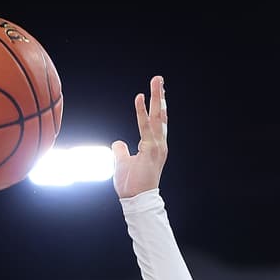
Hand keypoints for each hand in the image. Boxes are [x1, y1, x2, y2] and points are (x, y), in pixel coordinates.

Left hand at [112, 75, 167, 198]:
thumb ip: (121, 151)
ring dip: (157, 97)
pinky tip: (140, 98)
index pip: (157, 123)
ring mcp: (157, 147)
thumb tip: (118, 143)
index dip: (156, 107)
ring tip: (156, 80)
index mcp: (154, 147)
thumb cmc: (131, 185)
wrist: (136, 201)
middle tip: (159, 78)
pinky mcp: (151, 150)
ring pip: (158, 117)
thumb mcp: (123, 164)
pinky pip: (146, 127)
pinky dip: (142, 112)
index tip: (156, 92)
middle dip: (159, 96)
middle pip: (161, 116)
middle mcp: (159, 145)